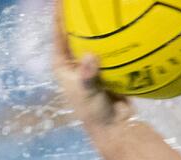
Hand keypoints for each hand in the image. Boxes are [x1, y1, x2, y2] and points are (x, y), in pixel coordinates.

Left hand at [53, 3, 132, 134]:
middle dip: (79, 16)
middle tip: (85, 1)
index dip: (59, 14)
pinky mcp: (108, 67)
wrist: (115, 126)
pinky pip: (110, 48)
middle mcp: (75, 60)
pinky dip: (114, 38)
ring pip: (93, 39)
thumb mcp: (87, 93)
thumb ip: (87, 75)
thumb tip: (91, 57)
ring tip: (103, 7)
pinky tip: (122, 24)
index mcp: (62, 64)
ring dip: (98, 25)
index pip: (58, 33)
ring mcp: (91, 63)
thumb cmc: (94, 112)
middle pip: (75, 32)